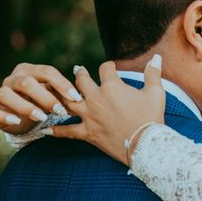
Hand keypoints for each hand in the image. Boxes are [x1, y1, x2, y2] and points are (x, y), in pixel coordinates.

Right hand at [0, 63, 82, 134]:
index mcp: (30, 70)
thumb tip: (83, 97)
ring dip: (26, 106)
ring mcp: (1, 93)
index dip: (62, 84)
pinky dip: (3, 116)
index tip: (77, 98)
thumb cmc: (41, 102)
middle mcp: (13, 78)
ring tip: (42, 117)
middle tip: (61, 111)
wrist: (21, 116)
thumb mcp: (54, 96)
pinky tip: (17, 121)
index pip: (47, 72)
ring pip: (7, 95)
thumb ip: (64, 94)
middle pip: (27, 82)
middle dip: (46, 97)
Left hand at [44, 55, 165, 164]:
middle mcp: (96, 98)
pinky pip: (67, 131)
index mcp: (112, 86)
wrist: (146, 143)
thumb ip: (153, 73)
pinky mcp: (88, 133)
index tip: (110, 68)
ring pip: (69, 101)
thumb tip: (156, 57)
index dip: (108, 66)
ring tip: (59, 91)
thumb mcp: (156, 92)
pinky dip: (56, 130)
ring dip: (62, 95)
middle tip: (80, 72)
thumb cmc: (151, 116)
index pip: (105, 69)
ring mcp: (89, 116)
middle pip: (81, 81)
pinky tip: (45, 128)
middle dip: (81, 75)